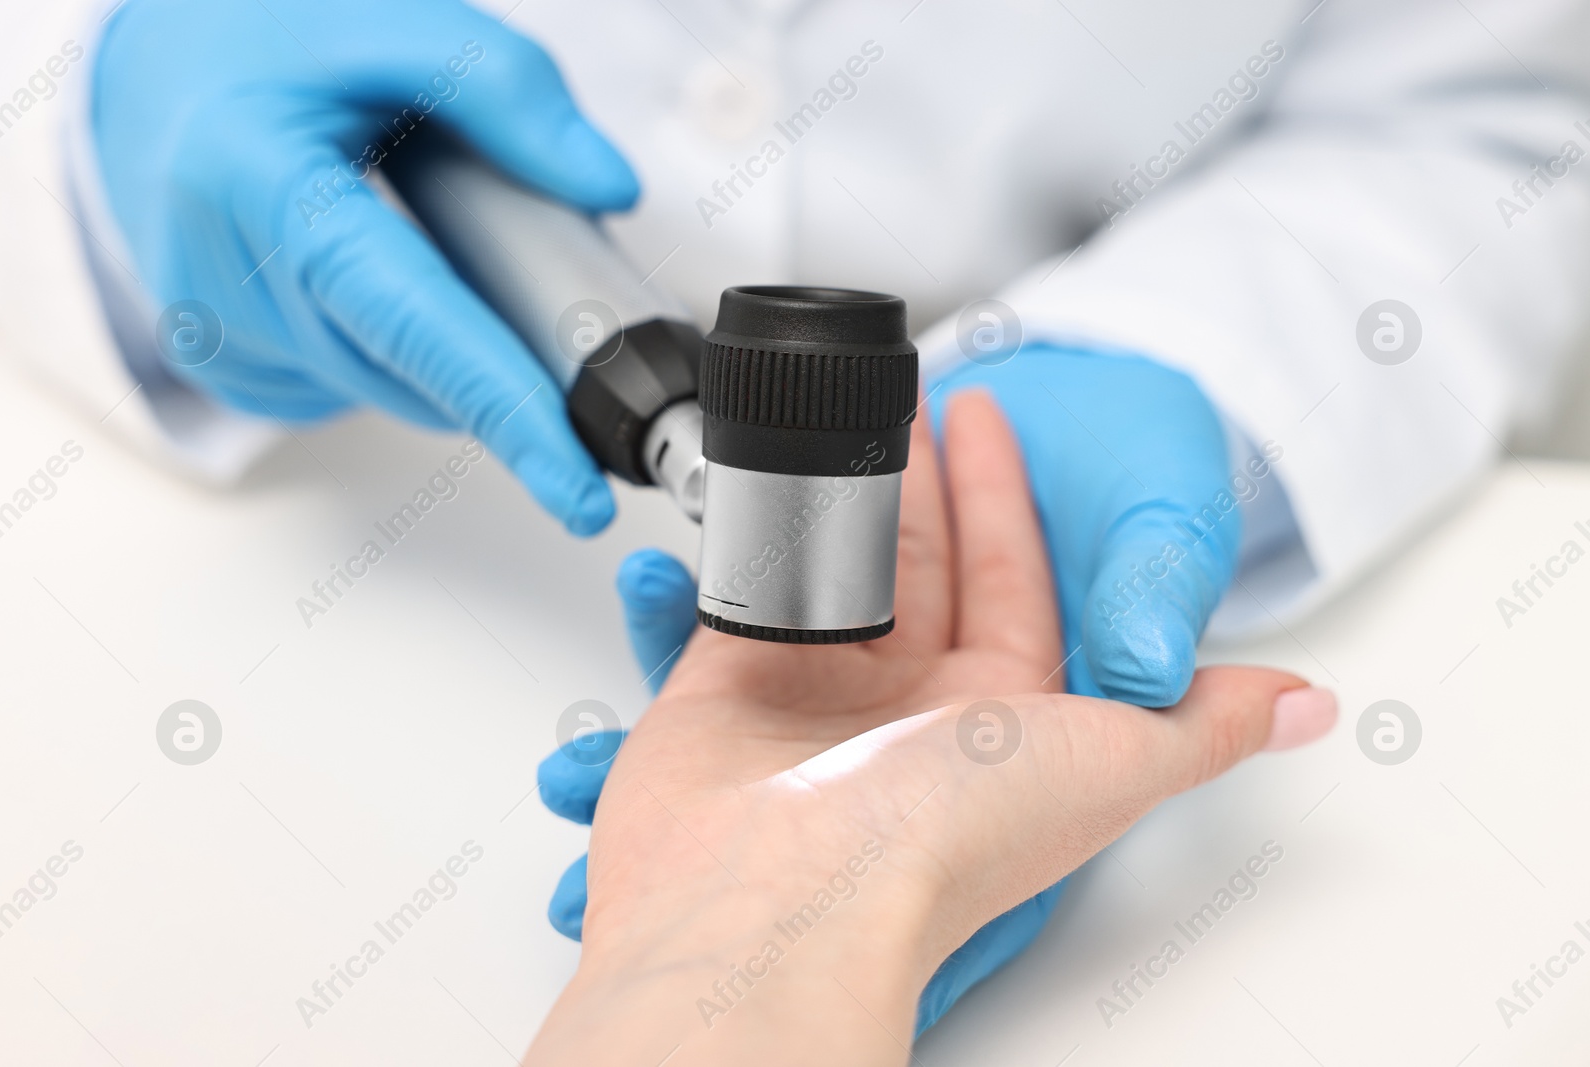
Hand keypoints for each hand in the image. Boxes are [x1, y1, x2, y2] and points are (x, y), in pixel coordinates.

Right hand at [95, 0, 637, 533]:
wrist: (144, 82)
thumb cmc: (262, 46)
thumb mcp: (388, 24)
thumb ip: (505, 93)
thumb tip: (609, 188)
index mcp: (264, 190)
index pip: (412, 326)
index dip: (508, 412)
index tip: (581, 490)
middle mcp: (229, 287)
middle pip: (420, 375)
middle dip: (507, 359)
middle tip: (533, 277)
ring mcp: (225, 344)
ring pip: (398, 386)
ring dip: (449, 342)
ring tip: (425, 238)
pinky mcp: (236, 374)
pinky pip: (360, 382)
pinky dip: (399, 346)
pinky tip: (374, 273)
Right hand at [525, 392, 1332, 1064]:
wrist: (774, 902)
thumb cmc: (937, 842)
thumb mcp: (1107, 762)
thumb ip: (1203, 721)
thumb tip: (1310, 707)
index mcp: (1004, 725)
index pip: (1014, 581)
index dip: (1004, 496)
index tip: (984, 416)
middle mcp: (912, 716)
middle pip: (923, 567)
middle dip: (920, 480)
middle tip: (908, 401)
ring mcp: (818, 702)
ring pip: (839, 574)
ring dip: (841, 503)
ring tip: (837, 428)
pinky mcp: (728, 689)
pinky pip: (748, 594)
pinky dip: (757, 545)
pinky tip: (769, 493)